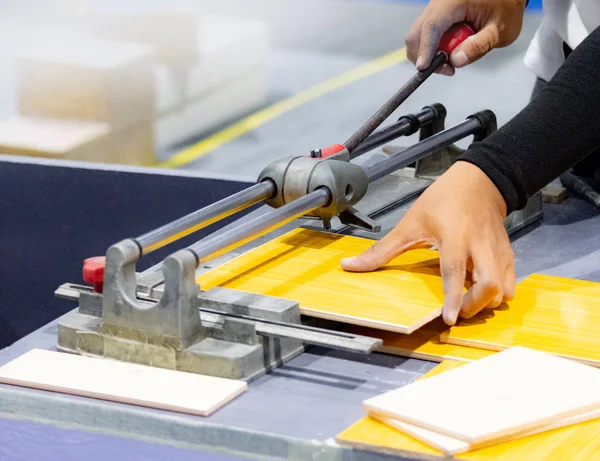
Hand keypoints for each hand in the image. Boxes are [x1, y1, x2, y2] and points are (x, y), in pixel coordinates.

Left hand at [340, 161, 515, 324]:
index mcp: (454, 236)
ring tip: (469, 304)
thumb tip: (350, 266)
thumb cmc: (443, 200)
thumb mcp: (409, 222)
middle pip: (490, 284)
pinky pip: (511, 282)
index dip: (454, 297)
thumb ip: (382, 249)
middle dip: (475, 305)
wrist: (479, 182)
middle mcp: (479, 246)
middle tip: (459, 312)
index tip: (449, 318)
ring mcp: (497, 251)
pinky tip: (482, 293)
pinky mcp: (507, 254)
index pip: (455, 271)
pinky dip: (499, 294)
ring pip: (503, 287)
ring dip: (488, 302)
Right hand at [406, 0, 526, 75]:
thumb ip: (479, 46)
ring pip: (418, 37)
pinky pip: (425, 36)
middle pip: (416, 33)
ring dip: (429, 53)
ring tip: (453, 57)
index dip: (425, 48)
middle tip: (447, 68)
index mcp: (454, 1)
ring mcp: (436, 10)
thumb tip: (456, 61)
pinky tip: (450, 49)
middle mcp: (440, 3)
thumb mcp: (500, 30)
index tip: (424, 67)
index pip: (431, 26)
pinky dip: (433, 48)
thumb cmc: (506, 7)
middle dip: (425, 55)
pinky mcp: (436, 17)